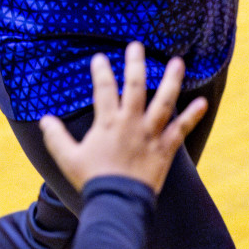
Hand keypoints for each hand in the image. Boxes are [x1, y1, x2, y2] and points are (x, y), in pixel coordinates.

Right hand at [40, 43, 207, 193]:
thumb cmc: (92, 180)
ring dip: (171, 80)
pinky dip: (193, 116)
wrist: (117, 203)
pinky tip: (203, 102)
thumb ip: (56, 137)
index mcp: (107, 123)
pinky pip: (181, 129)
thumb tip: (44, 120)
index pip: (103, 89)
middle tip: (137, 46)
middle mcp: (130, 123)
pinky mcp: (164, 149)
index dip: (101, 71)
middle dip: (136, 64)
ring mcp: (150, 134)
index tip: (100, 58)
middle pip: (135, 86)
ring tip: (178, 62)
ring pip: (163, 101)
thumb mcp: (68, 158)